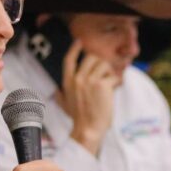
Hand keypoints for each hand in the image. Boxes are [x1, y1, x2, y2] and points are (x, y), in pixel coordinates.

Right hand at [58, 40, 118, 154]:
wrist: (88, 129)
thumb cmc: (79, 118)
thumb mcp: (65, 105)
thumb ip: (60, 95)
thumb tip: (55, 91)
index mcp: (68, 82)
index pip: (69, 59)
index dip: (75, 48)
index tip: (79, 42)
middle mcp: (77, 78)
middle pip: (91, 57)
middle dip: (100, 64)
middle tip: (104, 75)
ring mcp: (90, 80)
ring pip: (104, 64)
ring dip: (109, 73)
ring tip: (108, 84)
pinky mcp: (102, 85)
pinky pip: (113, 76)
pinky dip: (116, 82)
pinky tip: (113, 90)